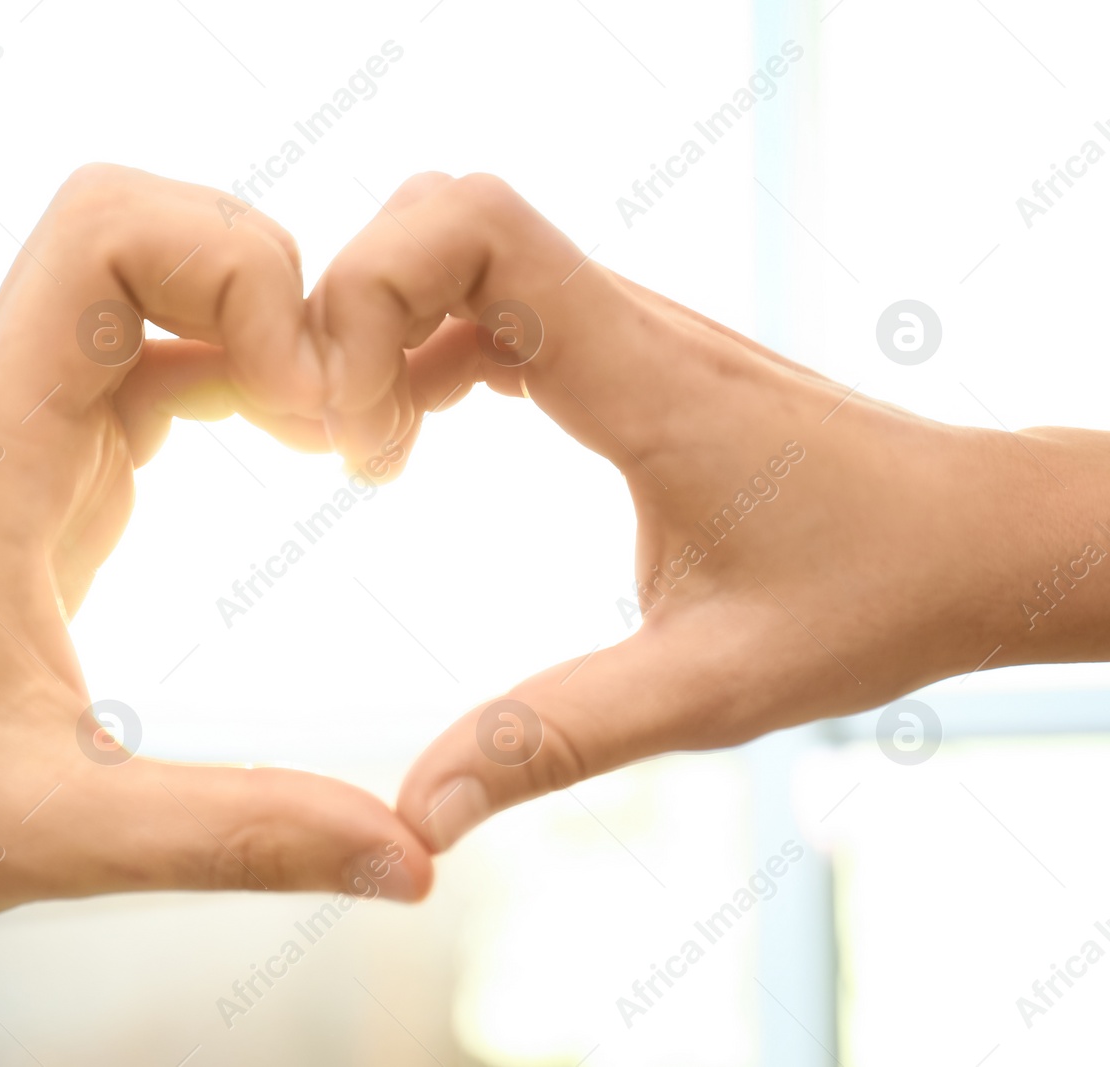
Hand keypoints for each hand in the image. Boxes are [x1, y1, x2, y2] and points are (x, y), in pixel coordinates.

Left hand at [0, 165, 429, 996]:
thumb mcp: (55, 838)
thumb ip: (235, 837)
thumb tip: (410, 863)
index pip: (100, 246)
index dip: (232, 273)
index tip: (309, 411)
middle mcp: (4, 419)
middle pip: (137, 229)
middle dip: (265, 283)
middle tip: (339, 418)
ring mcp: (20, 436)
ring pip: (147, 285)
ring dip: (258, 325)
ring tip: (339, 440)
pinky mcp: (39, 471)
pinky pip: (150, 361)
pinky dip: (236, 373)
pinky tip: (294, 452)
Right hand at [307, 172, 1109, 851]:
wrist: (978, 540)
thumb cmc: (871, 600)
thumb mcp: (708, 691)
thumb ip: (556, 741)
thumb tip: (416, 816)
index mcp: (647, 382)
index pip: (479, 232)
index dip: (375, 295)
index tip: (359, 437)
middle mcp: (633, 327)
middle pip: (446, 213)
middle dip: (358, 307)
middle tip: (349, 445)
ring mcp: (628, 328)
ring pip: (462, 244)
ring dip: (386, 327)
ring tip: (371, 453)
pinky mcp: (625, 351)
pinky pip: (494, 298)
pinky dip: (425, 345)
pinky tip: (416, 439)